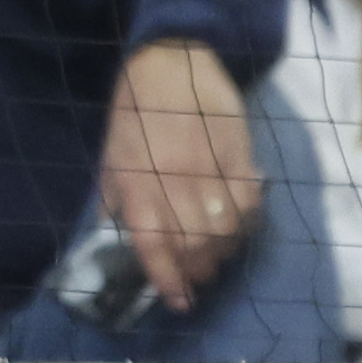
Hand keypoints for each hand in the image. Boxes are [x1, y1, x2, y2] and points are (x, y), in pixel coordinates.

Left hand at [98, 38, 260, 316]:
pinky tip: (234, 231)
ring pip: (223, 231)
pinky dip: (243, 228)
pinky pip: (248, 209)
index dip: (166, 276)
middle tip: (194, 279)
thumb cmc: (137, 109)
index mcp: (137, 178)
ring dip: (220, 254)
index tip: (177, 300)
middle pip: (193, 243)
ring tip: (213, 260)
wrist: (174, 61)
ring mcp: (211, 169)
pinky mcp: (240, 160)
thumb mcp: (113, 153)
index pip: (154, 240)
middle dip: (195, 269)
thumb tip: (118, 238)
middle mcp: (174, 178)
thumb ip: (117, 198)